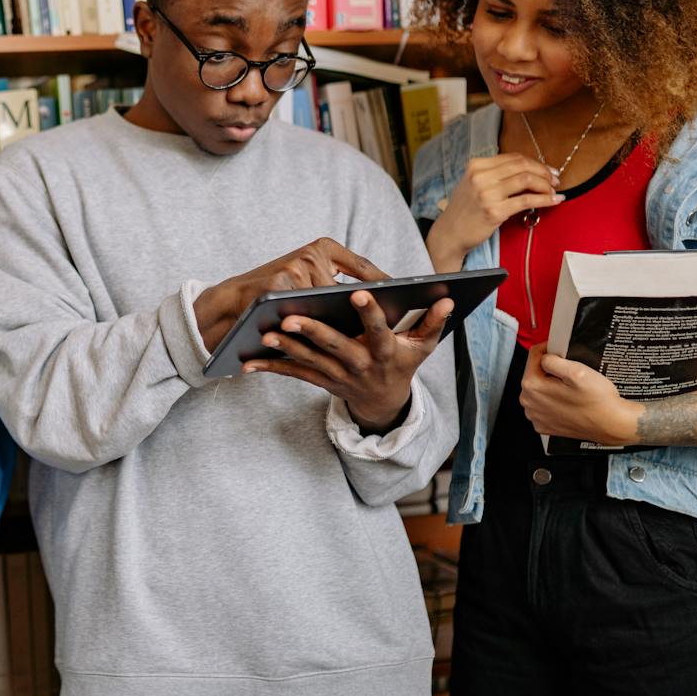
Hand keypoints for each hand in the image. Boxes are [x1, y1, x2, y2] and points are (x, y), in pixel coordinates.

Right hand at [195, 238, 387, 352]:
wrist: (232, 303)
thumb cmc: (276, 294)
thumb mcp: (306, 279)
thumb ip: (333, 284)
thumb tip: (377, 302)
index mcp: (323, 247)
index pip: (363, 267)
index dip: (386, 286)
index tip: (411, 300)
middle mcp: (311, 254)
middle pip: (351, 288)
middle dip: (370, 309)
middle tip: (396, 324)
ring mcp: (295, 269)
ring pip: (332, 305)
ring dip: (349, 324)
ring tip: (370, 341)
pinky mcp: (280, 287)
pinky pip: (309, 315)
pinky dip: (323, 330)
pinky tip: (338, 346)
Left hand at [247, 288, 453, 433]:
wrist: (384, 402)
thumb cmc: (403, 363)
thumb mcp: (423, 347)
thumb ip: (434, 322)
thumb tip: (447, 299)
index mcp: (385, 352)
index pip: (378, 330)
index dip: (370, 313)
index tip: (358, 293)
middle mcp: (360, 364)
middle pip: (335, 346)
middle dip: (313, 332)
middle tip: (291, 317)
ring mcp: (339, 375)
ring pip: (310, 361)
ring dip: (286, 349)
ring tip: (265, 333)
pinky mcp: (321, 381)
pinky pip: (294, 374)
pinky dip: (271, 368)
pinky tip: (249, 362)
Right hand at [426, 154, 560, 271]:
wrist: (450, 233)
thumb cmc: (465, 210)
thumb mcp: (474, 184)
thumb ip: (495, 174)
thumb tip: (530, 171)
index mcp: (476, 166)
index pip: (514, 157)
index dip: (535, 162)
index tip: (548, 170)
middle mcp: (480, 177)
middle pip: (522, 166)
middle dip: (544, 172)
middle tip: (554, 180)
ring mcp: (487, 194)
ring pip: (527, 180)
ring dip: (545, 185)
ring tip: (553, 191)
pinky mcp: (495, 211)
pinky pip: (527, 201)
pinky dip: (544, 200)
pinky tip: (553, 201)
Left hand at [519, 343, 636, 445]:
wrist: (611, 424)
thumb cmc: (598, 401)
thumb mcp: (578, 371)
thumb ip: (554, 360)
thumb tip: (545, 356)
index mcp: (533, 386)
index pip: (534, 356)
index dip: (549, 349)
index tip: (560, 350)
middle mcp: (529, 402)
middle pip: (535, 373)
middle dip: (549, 369)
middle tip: (570, 372)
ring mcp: (535, 415)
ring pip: (539, 390)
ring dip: (550, 386)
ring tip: (570, 389)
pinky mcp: (543, 424)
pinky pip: (544, 405)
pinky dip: (553, 401)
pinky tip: (568, 401)